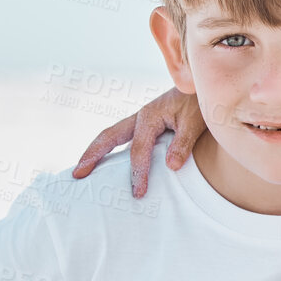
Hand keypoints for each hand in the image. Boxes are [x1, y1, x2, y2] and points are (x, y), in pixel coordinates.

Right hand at [72, 87, 206, 197]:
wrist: (204, 87)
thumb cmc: (200, 105)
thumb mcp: (195, 123)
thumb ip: (183, 144)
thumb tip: (171, 167)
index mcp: (149, 117)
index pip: (138, 150)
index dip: (138, 172)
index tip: (138, 193)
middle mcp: (140, 118)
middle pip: (108, 137)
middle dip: (91, 155)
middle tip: (77, 174)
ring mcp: (140, 121)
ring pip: (112, 137)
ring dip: (96, 152)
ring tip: (82, 171)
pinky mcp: (145, 126)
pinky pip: (123, 139)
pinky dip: (111, 151)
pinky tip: (108, 166)